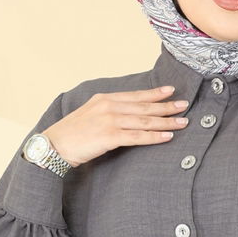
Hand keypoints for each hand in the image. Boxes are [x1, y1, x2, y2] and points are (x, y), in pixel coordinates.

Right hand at [42, 85, 189, 166]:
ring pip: (144, 121)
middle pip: (144, 106)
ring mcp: (109, 121)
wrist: (53, 145)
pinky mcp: (109, 137)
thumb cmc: (71, 134)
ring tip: (182, 122)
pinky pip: (137, 137)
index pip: (135, 96)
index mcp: (104, 99)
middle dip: (166, 106)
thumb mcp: (89, 115)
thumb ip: (106, 112)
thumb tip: (125, 115)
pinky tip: (167, 136)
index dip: (154, 93)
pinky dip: (154, 136)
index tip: (170, 91)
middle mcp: (108, 106)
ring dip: (166, 121)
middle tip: (184, 105)